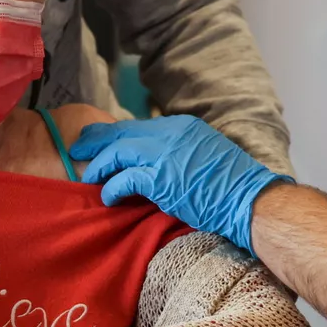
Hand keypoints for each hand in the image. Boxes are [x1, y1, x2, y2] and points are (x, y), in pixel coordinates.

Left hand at [70, 115, 287, 249]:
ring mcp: (165, 154)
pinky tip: (107, 197)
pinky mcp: (160, 178)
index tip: (99, 141)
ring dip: (99, 166)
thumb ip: (181, 152)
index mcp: (182, 126)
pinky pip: (124, 179)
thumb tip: (160, 163)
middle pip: (122, 132)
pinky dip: (111, 188)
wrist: (249, 200)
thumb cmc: (232, 186)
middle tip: (76, 150)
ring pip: (117, 152)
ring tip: (88, 178)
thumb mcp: (206, 155)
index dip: (115, 135)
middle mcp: (171, 133)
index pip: (138, 127)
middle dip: (96, 141)